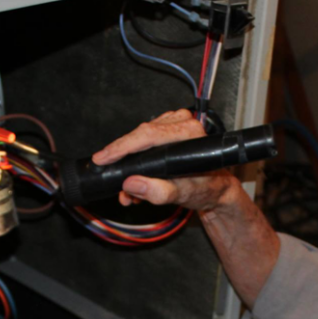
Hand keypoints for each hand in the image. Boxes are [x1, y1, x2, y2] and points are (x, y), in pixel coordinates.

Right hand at [91, 109, 247, 211]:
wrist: (215, 190)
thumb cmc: (206, 189)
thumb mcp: (184, 195)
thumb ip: (159, 192)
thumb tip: (131, 184)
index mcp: (189, 133)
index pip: (147, 135)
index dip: (121, 147)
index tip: (102, 159)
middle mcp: (183, 123)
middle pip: (139, 136)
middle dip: (121, 159)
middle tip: (110, 178)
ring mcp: (175, 124)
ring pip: (139, 140)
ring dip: (128, 164)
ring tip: (128, 191)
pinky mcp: (168, 129)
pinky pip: (143, 141)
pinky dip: (135, 160)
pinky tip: (134, 180)